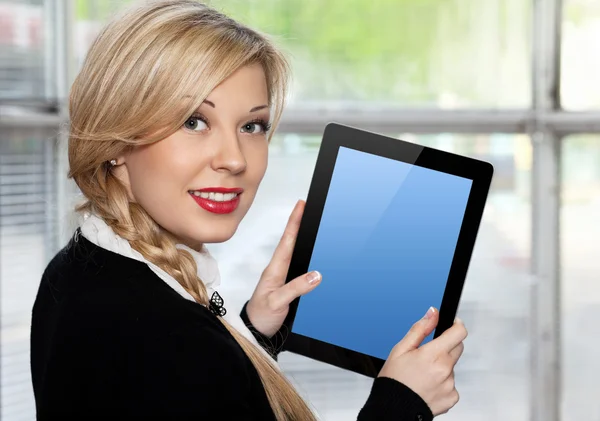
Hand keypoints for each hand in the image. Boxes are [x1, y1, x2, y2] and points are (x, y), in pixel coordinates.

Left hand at [246, 200, 321, 336]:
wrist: (254, 331)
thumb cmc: (261, 316)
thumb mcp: (277, 302)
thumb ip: (295, 288)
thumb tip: (316, 275)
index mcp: (275, 270)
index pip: (286, 241)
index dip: (294, 222)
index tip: (300, 206)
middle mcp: (278, 270)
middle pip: (290, 241)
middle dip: (298, 223)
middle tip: (306, 206)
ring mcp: (282, 277)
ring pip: (294, 251)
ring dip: (301, 236)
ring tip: (308, 221)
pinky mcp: (288, 285)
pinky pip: (298, 264)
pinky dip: (304, 253)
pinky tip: (310, 250)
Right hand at [378, 308, 466, 415]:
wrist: (393, 408)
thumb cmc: (394, 380)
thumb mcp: (401, 349)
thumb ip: (420, 329)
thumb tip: (432, 314)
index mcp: (434, 354)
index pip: (458, 333)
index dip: (456, 325)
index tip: (453, 324)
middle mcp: (445, 369)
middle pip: (457, 348)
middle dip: (446, 346)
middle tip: (428, 354)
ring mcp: (450, 385)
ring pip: (452, 367)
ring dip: (442, 367)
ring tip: (423, 374)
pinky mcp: (452, 398)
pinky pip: (451, 385)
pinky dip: (442, 383)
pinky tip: (428, 385)